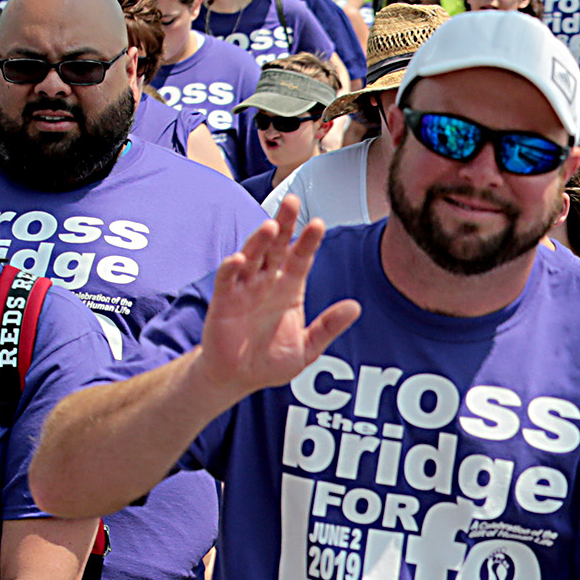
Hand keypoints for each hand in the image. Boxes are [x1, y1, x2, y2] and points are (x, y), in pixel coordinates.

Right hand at [196, 196, 359, 402]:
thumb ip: (328, 327)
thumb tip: (355, 307)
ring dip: (259, 241)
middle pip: (276, 246)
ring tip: (270, 226)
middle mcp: (267, 282)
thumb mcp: (308, 347)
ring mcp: (244, 289)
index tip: (319, 224)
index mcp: (289, 288)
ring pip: (252, 256)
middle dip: (284, 224)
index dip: (308, 241)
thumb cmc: (272, 360)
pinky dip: (231, 268)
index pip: (301, 258)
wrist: (239, 378)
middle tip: (292, 201)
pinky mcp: (223, 301)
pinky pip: (226, 280)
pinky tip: (239, 259)